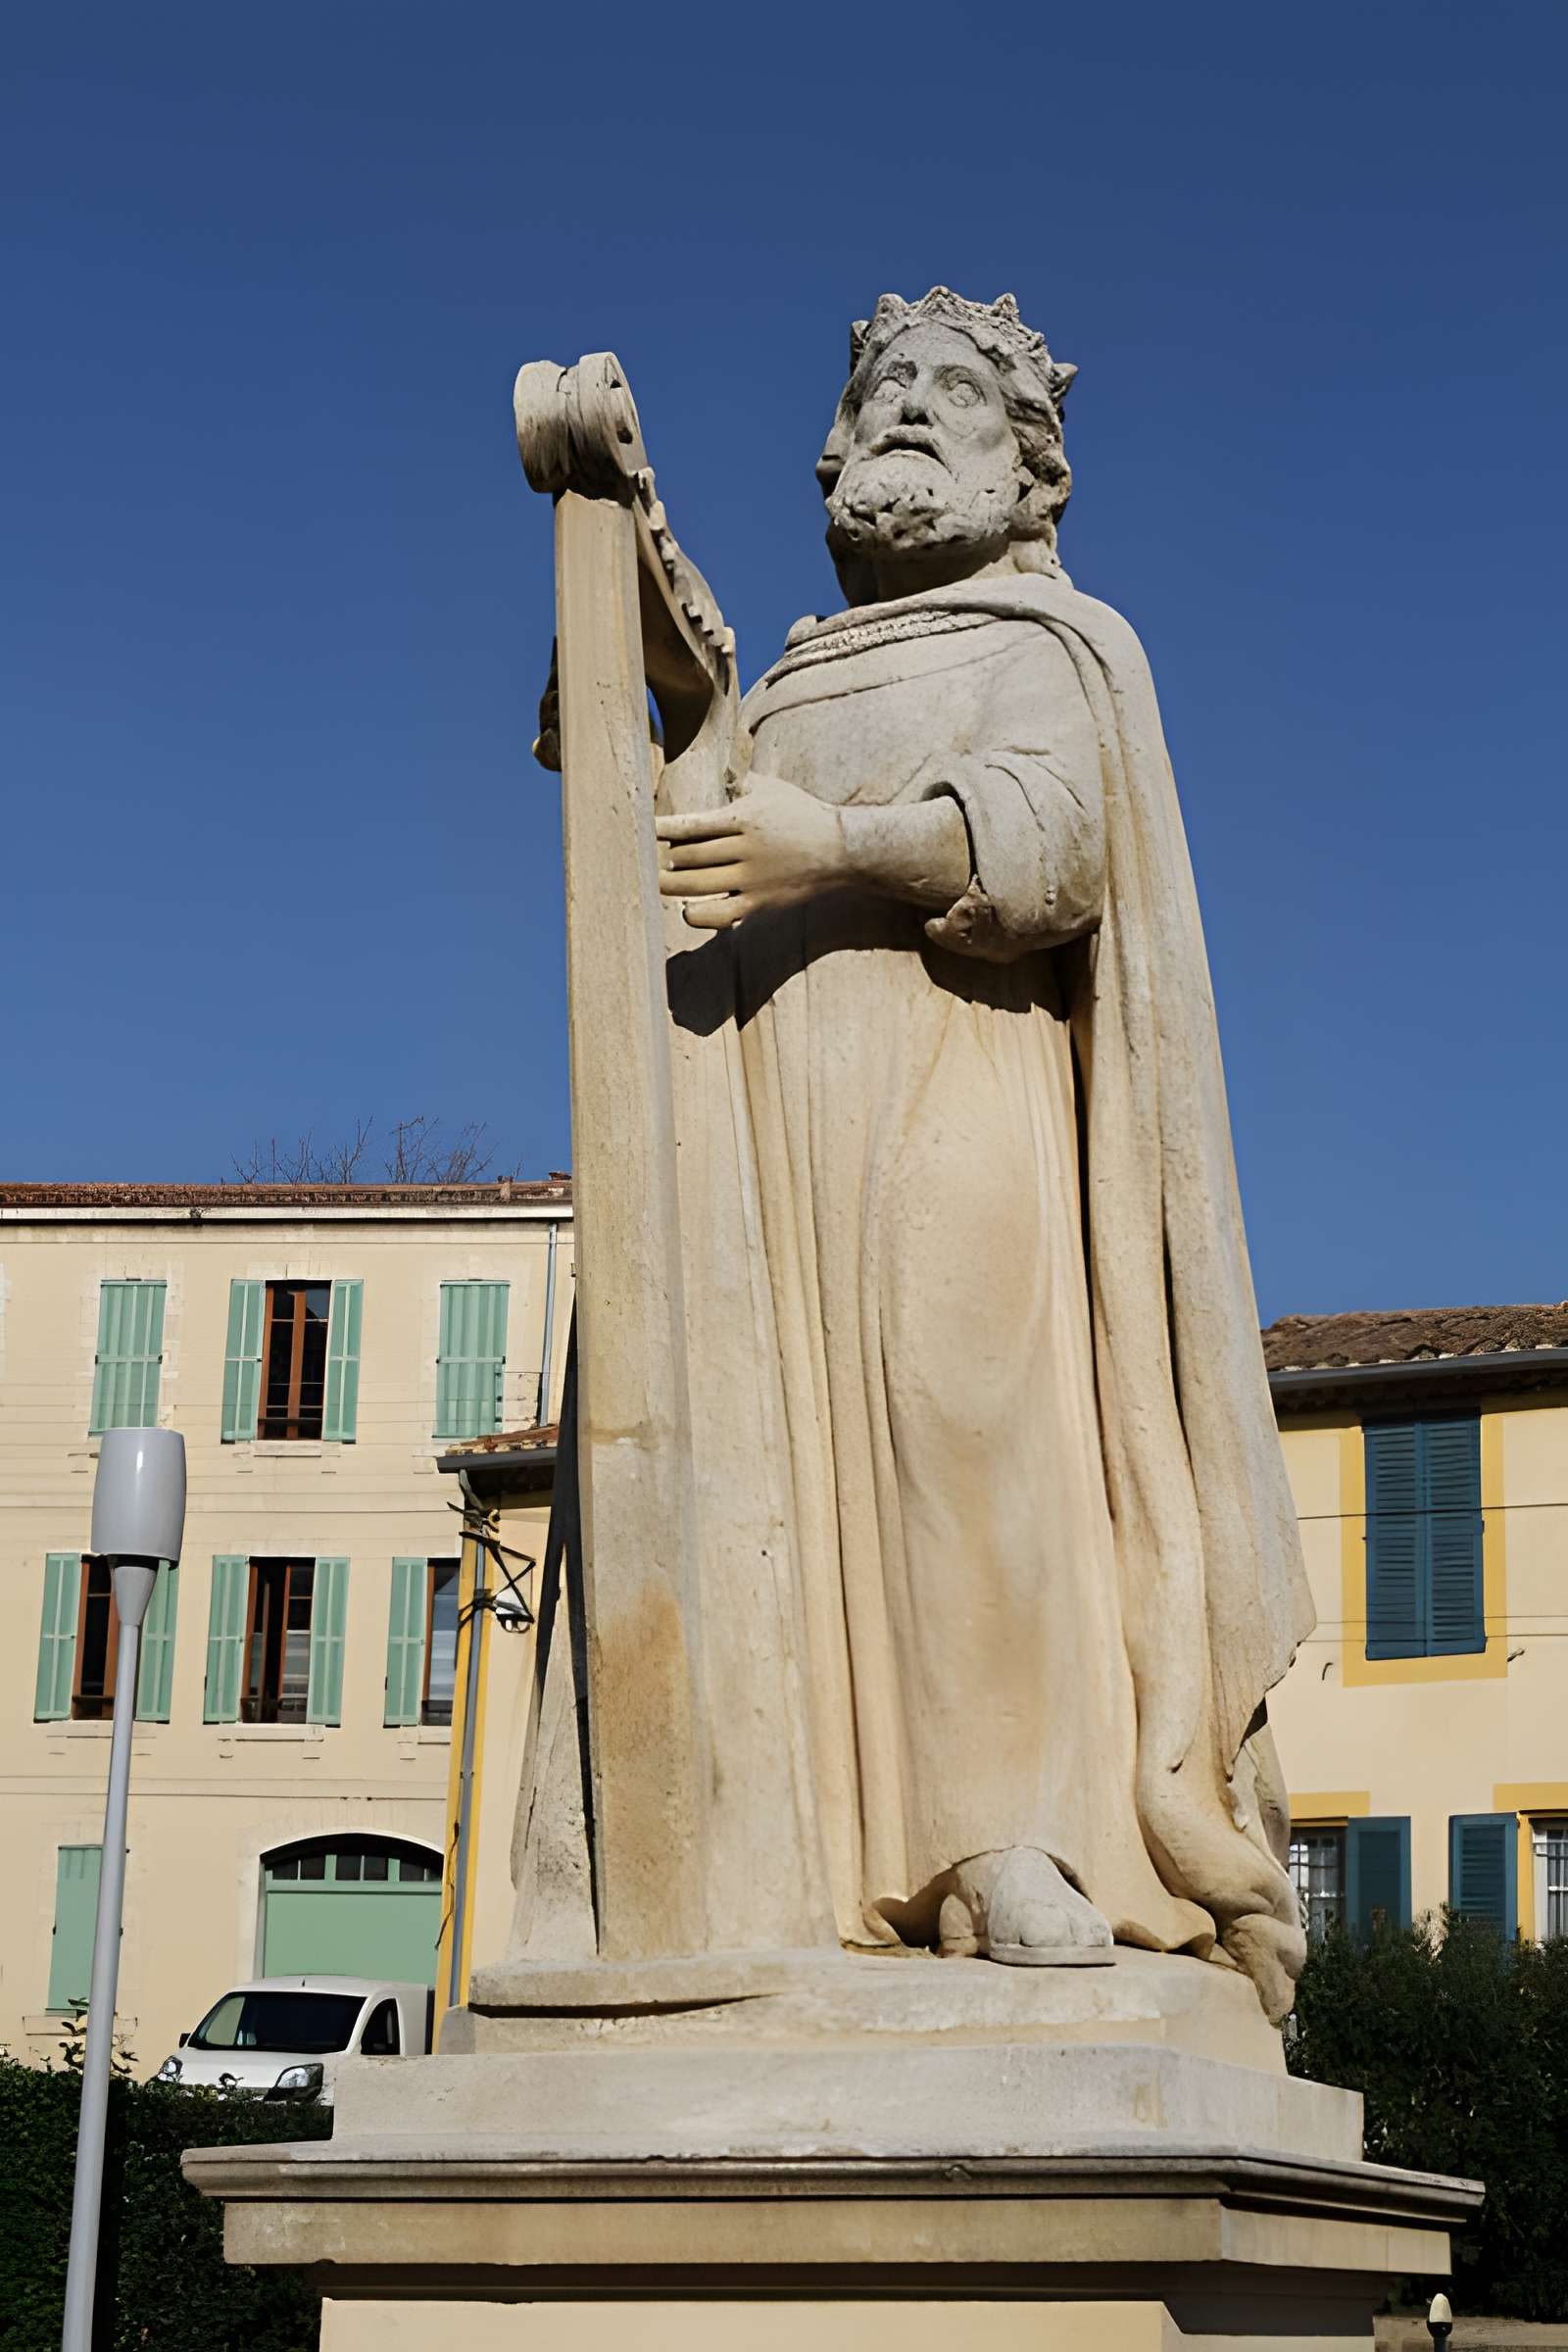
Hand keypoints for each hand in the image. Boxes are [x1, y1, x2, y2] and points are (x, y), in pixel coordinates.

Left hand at [655, 774, 848, 928]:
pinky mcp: (759, 904)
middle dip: (667, 857)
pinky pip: (720, 915)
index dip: (663, 828)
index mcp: (745, 819)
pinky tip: (687, 910)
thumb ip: (741, 781)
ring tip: (660, 880)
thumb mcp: (772, 789)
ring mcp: (752, 879)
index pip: (692, 825)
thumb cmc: (801, 814)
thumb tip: (718, 771)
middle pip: (690, 857)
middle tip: (652, 856)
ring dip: (673, 884)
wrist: (841, 850)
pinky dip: (698, 915)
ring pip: (698, 885)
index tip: (645, 829)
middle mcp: (746, 850)